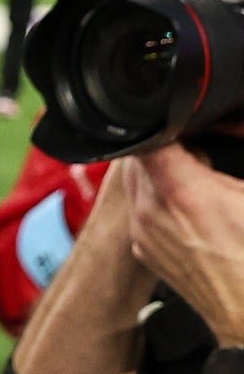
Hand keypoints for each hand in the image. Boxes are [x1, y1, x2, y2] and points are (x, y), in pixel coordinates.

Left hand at [131, 143, 243, 345]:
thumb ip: (238, 154)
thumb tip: (235, 128)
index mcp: (180, 192)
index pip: (151, 139)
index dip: (170, 125)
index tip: (187, 122)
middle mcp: (150, 212)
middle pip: (141, 159)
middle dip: (168, 149)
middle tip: (199, 152)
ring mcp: (143, 234)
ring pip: (139, 185)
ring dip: (162, 174)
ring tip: (198, 179)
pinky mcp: (145, 251)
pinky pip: (142, 211)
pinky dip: (160, 202)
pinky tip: (192, 209)